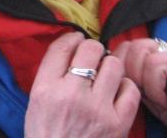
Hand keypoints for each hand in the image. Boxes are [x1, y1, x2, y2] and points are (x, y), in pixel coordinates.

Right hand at [25, 32, 139, 137]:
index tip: (76, 40)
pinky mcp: (118, 124)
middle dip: (92, 50)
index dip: (72, 37)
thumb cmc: (46, 135)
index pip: (62, 47)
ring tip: (105, 76)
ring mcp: (97, 110)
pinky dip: (125, 87)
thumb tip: (71, 46)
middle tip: (92, 58)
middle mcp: (71, 95)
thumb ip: (50, 74)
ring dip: (110, 67)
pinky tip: (116, 93)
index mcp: (46, 89)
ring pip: (114, 65)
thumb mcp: (36, 102)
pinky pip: (130, 89)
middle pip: (90, 49)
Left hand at [113, 38, 166, 137]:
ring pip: (155, 64)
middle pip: (138, 50)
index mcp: (161, 52)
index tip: (132, 90)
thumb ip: (139, 85)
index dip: (123, 68)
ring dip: (156, 92)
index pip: (129, 46)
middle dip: (137, 80)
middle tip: (151, 100)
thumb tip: (118, 76)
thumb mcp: (157, 100)